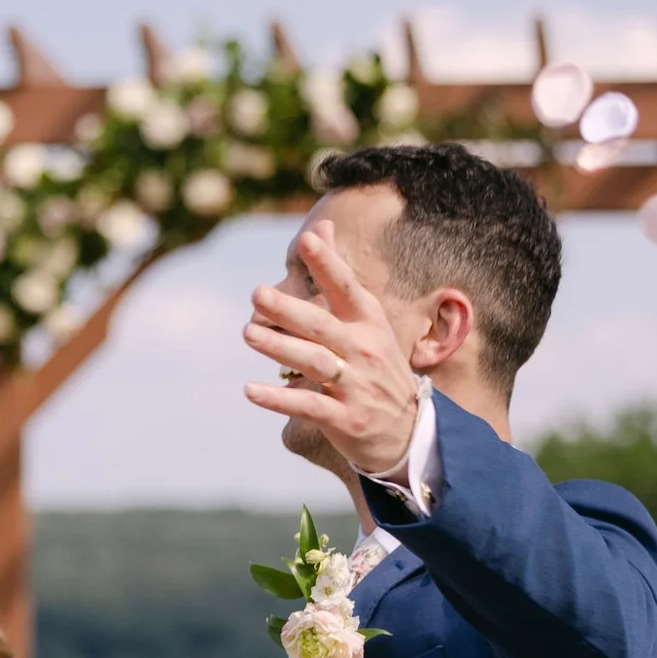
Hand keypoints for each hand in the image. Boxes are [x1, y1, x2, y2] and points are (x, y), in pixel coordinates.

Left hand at [241, 221, 424, 475]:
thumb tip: (319, 227)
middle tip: (257, 294)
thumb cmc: (376, 367)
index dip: (328, 264)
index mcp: (368, 323)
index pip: (347, 287)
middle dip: (290, 310)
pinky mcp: (344, 419)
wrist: (407, 431)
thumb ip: (337, 278)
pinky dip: (278, 399)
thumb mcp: (366, 321)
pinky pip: (308, 406)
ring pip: (314, 362)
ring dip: (280, 348)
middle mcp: (363, 351)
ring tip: (249, 334)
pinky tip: (250, 390)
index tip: (306, 240)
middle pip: (322, 326)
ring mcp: (355, 386)